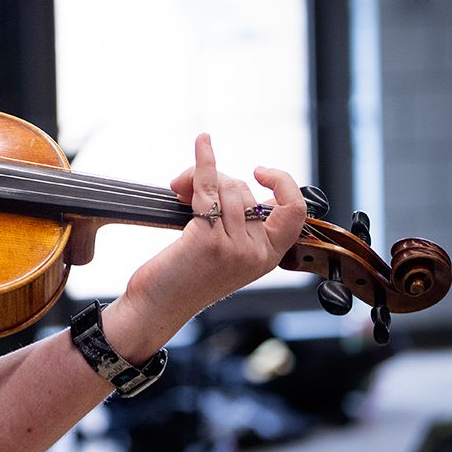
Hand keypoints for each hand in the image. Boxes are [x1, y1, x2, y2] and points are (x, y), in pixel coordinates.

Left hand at [110, 134, 307, 355]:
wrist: (156, 308)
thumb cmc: (184, 279)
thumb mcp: (226, 252)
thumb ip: (239, 223)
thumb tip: (232, 182)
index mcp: (267, 256)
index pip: (294, 211)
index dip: (284, 184)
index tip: (261, 171)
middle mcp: (256, 253)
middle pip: (245, 191)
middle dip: (216, 181)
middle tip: (185, 190)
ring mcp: (235, 247)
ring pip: (225, 188)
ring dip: (197, 180)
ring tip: (177, 192)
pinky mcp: (208, 241)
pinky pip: (208, 188)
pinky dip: (203, 162)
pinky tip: (203, 143)